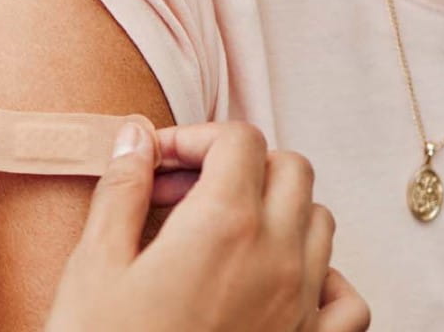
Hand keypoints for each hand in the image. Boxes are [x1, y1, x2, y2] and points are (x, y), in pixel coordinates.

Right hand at [46, 122, 369, 331]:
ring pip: (320, 222)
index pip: (238, 140)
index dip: (193, 138)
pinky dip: (325, 276)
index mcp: (223, 226)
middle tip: (183, 192)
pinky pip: (348, 298)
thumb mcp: (95, 264)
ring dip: (278, 210)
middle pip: (290, 170)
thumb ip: (121, 190)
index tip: (156, 163)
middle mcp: (276, 258)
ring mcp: (301, 306)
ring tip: (221, 233)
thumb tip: (136, 136)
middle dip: (239, 164)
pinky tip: (279, 281)